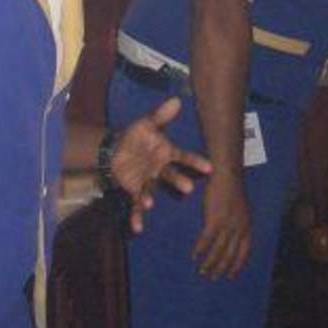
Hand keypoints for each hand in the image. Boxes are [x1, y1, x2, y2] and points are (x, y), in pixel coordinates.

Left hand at [110, 98, 213, 231]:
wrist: (118, 149)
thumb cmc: (137, 136)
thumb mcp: (147, 124)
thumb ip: (161, 115)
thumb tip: (176, 100)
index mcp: (166, 153)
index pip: (184, 157)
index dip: (196, 162)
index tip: (210, 167)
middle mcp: (160, 170)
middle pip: (171, 176)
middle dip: (179, 182)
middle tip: (188, 188)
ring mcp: (148, 182)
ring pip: (152, 191)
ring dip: (150, 198)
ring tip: (150, 203)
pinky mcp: (136, 191)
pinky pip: (136, 205)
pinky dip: (137, 217)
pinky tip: (138, 228)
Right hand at [190, 168, 251, 278]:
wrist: (227, 174)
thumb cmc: (231, 190)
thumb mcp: (240, 209)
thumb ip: (237, 223)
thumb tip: (230, 237)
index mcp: (247, 226)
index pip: (244, 252)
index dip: (237, 266)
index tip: (231, 276)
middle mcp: (239, 228)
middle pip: (230, 255)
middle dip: (221, 269)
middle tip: (212, 277)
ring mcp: (227, 225)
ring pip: (218, 251)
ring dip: (209, 263)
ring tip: (202, 271)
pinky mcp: (214, 219)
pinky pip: (206, 240)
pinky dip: (200, 250)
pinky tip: (194, 256)